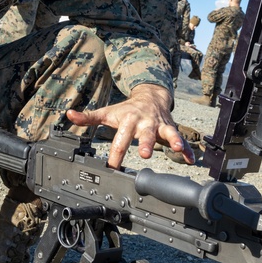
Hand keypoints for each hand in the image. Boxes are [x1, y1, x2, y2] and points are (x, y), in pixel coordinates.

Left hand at [66, 83, 193, 167]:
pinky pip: (181, 139)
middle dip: (146, 143)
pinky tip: (192, 159)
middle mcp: (145, 122)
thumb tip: (69, 115)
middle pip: (145, 133)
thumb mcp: (107, 112)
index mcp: (128, 119)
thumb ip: (89, 117)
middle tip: (144, 153)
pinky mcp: (171, 128)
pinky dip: (187, 149)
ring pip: (168, 132)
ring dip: (173, 140)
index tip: (111, 166)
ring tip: (178, 148)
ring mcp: (160, 124)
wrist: (151, 96)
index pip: (120, 139)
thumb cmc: (127, 109)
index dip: (116, 153)